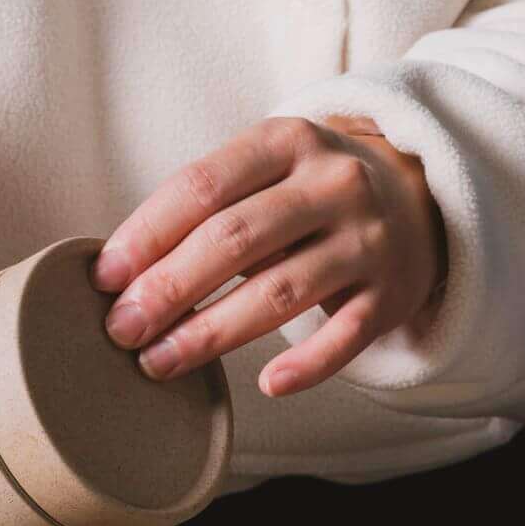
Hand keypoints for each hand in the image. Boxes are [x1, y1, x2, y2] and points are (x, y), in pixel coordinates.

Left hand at [92, 115, 445, 395]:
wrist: (419, 194)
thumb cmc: (309, 191)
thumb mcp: (265, 169)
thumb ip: (206, 206)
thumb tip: (119, 273)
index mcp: (286, 141)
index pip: (203, 186)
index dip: (148, 234)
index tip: (104, 278)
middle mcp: (332, 183)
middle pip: (236, 239)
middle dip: (168, 288)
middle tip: (121, 329)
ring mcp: (367, 239)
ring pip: (282, 291)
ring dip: (212, 332)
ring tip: (159, 362)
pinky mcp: (392, 292)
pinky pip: (346, 336)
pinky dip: (308, 364)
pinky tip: (267, 384)